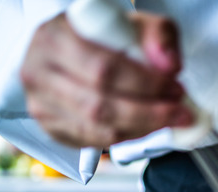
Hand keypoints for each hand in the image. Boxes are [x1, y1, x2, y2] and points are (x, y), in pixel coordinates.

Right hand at [20, 11, 194, 147]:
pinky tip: (146, 127)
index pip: (104, 68)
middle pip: (99, 105)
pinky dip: (126, 137)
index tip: (175, 87)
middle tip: (179, 110)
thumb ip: (159, 36)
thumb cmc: (103, 36)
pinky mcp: (51, 128)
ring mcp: (41, 104)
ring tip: (168, 119)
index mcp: (54, 37)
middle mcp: (38, 72)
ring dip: (142, 128)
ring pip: (97, 128)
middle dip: (149, 112)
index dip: (146, 84)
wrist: (73, 50)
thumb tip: (170, 66)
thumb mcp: (134, 24)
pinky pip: (93, 142)